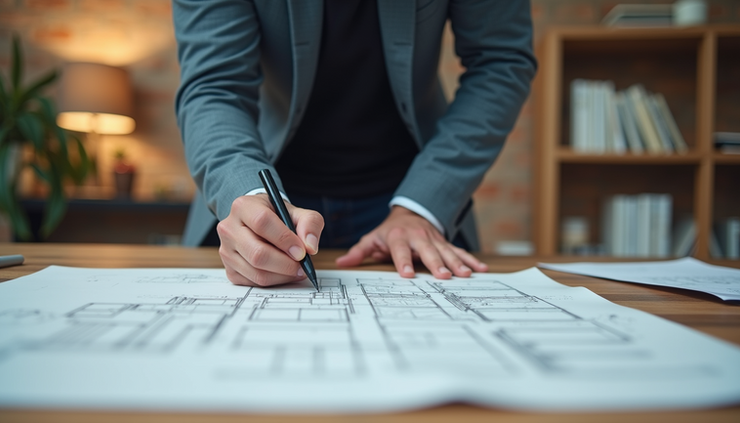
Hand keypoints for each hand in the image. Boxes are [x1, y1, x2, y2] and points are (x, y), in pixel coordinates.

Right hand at [217, 194, 323, 286]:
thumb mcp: (296, 212)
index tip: (301, 251)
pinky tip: (283, 272)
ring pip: (257, 272)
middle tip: (302, 265)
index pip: (262, 222)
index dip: (284, 239)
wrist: (258, 222)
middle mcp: (229, 228)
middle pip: (257, 253)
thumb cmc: (277, 217)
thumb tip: (310, 247)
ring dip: (283, 275)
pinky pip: (254, 282)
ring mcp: (226, 251)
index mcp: (243, 207)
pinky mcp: (230, 270)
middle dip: (286, 264)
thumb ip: (309, 224)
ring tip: (297, 269)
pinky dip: (274, 281)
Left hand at [335, 206, 487, 278]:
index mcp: (399, 236)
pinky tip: (481, 269)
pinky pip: (459, 251)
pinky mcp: (445, 243)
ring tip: (466, 275)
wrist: (411, 214)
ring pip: (447, 251)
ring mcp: (434, 240)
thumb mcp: (372, 239)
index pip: (400, 250)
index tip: (407, 274)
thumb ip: (359, 252)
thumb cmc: (389, 232)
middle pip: (428, 251)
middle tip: (444, 276)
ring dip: (458, 263)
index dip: (404, 261)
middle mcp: (419, 237)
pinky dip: (471, 259)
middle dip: (437, 263)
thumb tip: (340, 264)